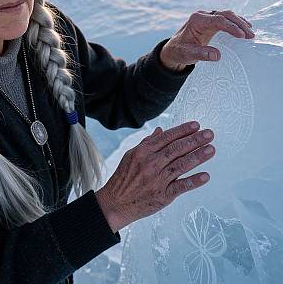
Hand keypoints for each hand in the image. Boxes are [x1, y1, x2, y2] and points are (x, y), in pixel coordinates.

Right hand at [95, 121, 214, 231]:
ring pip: (181, 165)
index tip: (196, 125)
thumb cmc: (124, 178)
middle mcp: (151, 164)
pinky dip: (194, 181)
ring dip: (198, 157)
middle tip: (209, 134)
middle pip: (176, 149)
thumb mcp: (131, 156)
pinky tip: (205, 176)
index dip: (182, 130)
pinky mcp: (163, 195)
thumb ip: (147, 143)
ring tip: (211, 149)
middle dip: (194, 140)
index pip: (167, 137)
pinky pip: (181, 186)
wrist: (116, 202)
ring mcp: (158, 179)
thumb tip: (160, 130)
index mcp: (143, 152)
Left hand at [159, 9, 254, 71]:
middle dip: (239, 23)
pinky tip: (245, 28)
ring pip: (227, 15)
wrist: (174, 49)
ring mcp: (208, 18)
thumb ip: (201, 54)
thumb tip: (217, 55)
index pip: (218, 20)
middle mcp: (203, 16)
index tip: (241, 36)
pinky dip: (236, 23)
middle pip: (225, 14)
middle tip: (250, 35)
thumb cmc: (180, 51)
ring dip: (240, 23)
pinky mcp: (212, 22)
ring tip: (250, 33)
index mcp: (197, 20)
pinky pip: (226, 19)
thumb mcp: (188, 54)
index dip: (231, 27)